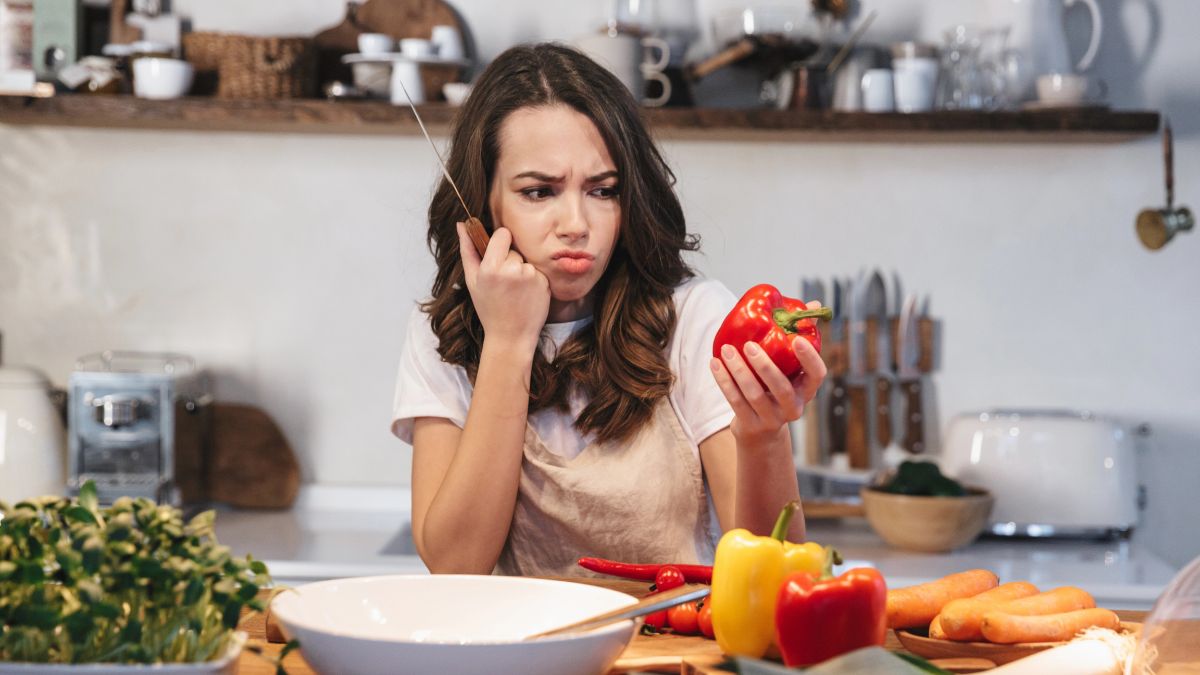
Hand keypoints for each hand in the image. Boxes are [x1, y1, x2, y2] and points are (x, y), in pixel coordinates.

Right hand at [458, 223, 549, 350]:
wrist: (511, 336)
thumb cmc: (488, 308)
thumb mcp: (472, 280)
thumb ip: (467, 250)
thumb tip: (461, 224)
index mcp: (490, 267)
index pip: (503, 234)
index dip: (501, 242)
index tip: (498, 255)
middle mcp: (511, 270)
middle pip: (514, 250)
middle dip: (509, 261)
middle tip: (504, 284)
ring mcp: (529, 276)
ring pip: (525, 261)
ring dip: (521, 272)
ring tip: (515, 292)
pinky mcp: (543, 283)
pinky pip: (537, 272)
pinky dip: (533, 281)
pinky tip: (526, 296)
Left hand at [710, 301, 828, 445]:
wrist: (760, 430)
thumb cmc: (776, 387)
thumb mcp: (790, 368)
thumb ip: (799, 336)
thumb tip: (814, 304)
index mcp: (807, 389)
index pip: (817, 374)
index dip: (809, 358)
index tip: (796, 339)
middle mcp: (793, 407)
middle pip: (782, 388)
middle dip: (765, 366)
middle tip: (749, 345)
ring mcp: (772, 419)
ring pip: (754, 395)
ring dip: (738, 371)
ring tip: (726, 350)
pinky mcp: (751, 425)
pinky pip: (735, 402)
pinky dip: (724, 381)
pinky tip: (714, 363)